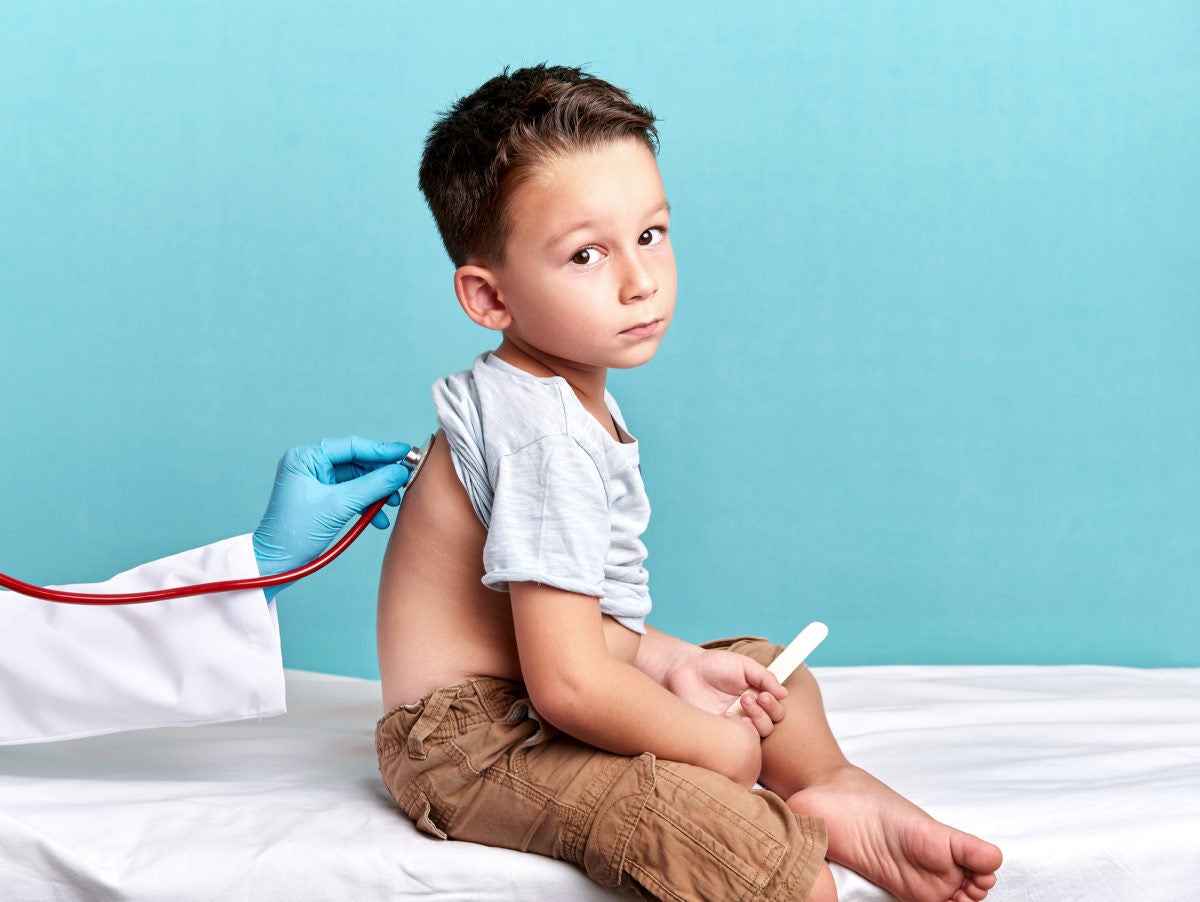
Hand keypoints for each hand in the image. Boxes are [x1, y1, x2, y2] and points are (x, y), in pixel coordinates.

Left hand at [252, 437, 412, 595]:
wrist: (277, 565)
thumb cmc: (296, 533)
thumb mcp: (339, 506)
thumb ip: (372, 486)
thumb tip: (400, 471)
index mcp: (305, 458)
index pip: (351, 446)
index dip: (381, 450)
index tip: (406, 452)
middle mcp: (310, 465)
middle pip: (357, 462)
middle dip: (381, 474)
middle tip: (406, 479)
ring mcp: (317, 482)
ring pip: (358, 479)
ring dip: (377, 491)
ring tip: (394, 502)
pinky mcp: (323, 499)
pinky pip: (353, 494)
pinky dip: (367, 504)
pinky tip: (379, 518)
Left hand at [663, 648, 787, 738]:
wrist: (684, 669)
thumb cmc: (714, 665)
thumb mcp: (744, 665)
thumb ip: (765, 677)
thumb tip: (784, 694)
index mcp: (757, 698)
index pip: (776, 711)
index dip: (774, 706)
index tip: (764, 694)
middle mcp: (748, 714)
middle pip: (770, 726)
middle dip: (764, 713)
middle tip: (747, 698)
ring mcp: (734, 725)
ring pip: (756, 736)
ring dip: (754, 722)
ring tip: (740, 703)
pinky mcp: (718, 733)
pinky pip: (735, 743)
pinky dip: (738, 732)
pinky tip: (728, 717)